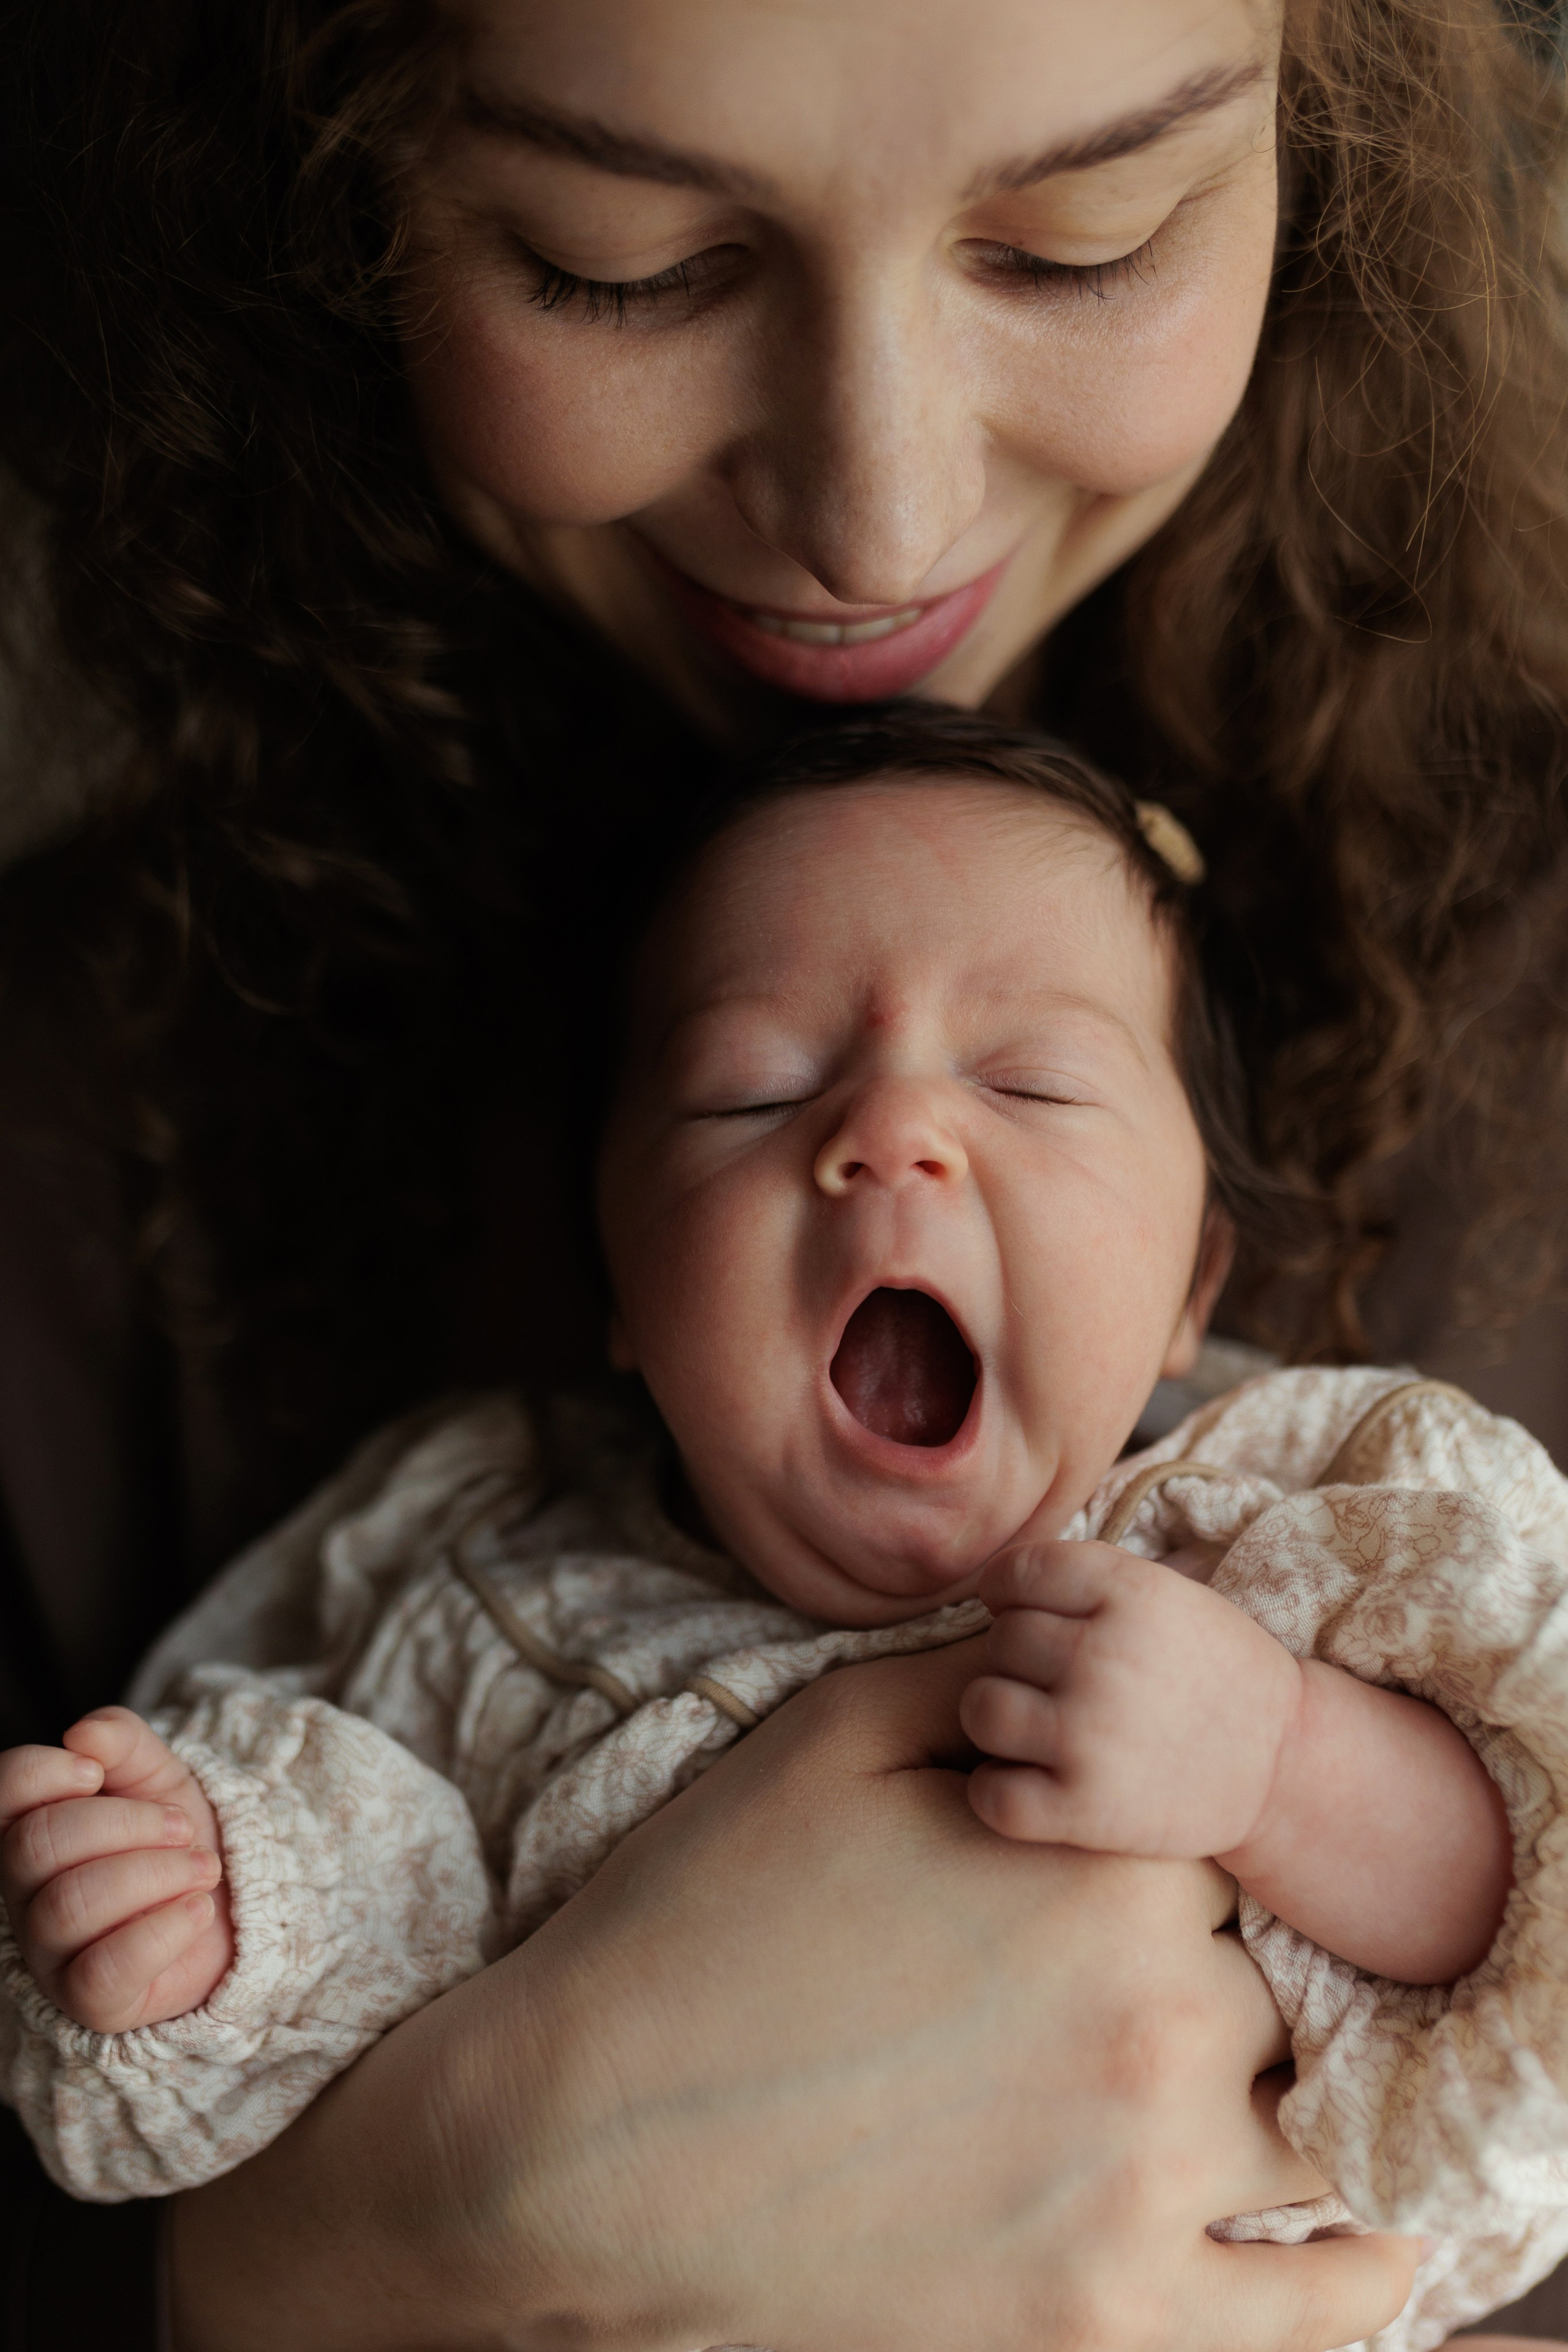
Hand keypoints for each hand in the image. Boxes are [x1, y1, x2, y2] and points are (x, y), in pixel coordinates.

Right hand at [0, 1706, 233, 2029]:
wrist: (230, 1904)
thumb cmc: (174, 1835)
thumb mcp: (157, 1774)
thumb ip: (122, 1742)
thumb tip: (84, 1733)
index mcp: (30, 1829)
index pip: (2, 1794)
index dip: (43, 1773)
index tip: (96, 1773)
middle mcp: (25, 1894)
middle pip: (38, 1846)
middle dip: (126, 1824)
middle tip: (181, 1828)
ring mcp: (50, 1953)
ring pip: (70, 1906)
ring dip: (156, 1873)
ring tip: (203, 1867)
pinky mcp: (89, 2002)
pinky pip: (104, 1971)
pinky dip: (163, 1931)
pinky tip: (197, 1909)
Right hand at [170, 1641, 1416, 2351]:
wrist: (579, 2143)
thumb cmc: (700, 1922)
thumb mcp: (828, 1738)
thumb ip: (980, 1676)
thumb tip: (1067, 1637)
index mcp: (1103, 1868)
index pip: (1212, 1846)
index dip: (1142, 1861)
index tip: (1069, 1888)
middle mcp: (1156, 2023)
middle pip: (1258, 1984)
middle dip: (1188, 1977)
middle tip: (1066, 1998)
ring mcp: (1141, 2191)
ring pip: (1300, 2129)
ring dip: (1264, 2105)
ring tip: (1162, 2095)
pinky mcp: (1105, 2326)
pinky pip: (1308, 2314)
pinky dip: (1347, 2284)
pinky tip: (1359, 2253)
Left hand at [961, 1540, 1302, 1859]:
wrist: (1286, 1767)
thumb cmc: (1217, 1673)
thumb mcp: (1172, 1595)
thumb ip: (1094, 1578)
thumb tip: (999, 1577)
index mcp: (1131, 1592)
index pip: (1018, 1571)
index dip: (1006, 1591)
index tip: (1016, 1610)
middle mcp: (1104, 1657)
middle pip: (1001, 1641)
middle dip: (1018, 1659)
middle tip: (1056, 1679)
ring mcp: (1091, 1736)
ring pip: (981, 1709)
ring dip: (998, 1717)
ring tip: (1034, 1726)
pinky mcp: (1086, 1811)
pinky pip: (991, 1795)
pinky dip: (996, 1791)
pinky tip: (1026, 1782)